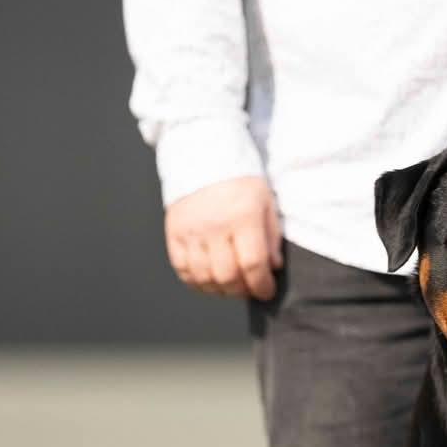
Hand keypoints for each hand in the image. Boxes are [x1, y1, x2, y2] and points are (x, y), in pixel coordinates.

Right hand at [164, 176, 282, 299]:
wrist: (204, 155)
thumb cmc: (241, 179)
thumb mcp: (266, 202)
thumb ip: (272, 237)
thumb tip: (273, 268)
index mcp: (242, 216)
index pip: (252, 264)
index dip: (262, 285)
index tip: (267, 292)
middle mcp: (214, 225)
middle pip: (227, 276)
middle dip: (242, 290)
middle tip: (250, 289)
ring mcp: (191, 231)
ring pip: (203, 278)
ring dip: (220, 290)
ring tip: (231, 285)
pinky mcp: (174, 233)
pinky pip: (182, 270)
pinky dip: (197, 282)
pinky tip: (210, 280)